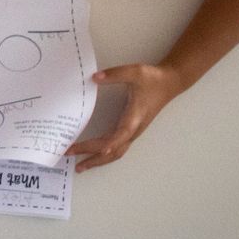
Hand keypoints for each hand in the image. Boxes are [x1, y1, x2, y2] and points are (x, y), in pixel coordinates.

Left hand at [67, 63, 186, 170]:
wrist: (169, 84)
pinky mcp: (130, 131)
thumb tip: (95, 78)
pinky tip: (92, 156)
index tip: (100, 150)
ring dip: (97, 160)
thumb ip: (115, 74)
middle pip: (114, 149)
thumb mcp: (135, 72)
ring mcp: (132, 132)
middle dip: (92, 155)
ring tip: (80, 166)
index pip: (122, 133)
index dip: (112, 142)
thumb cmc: (153, 79)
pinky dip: (103, 155)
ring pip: (115, 153)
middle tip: (69, 154)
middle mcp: (133, 129)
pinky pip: (116, 148)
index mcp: (135, 116)